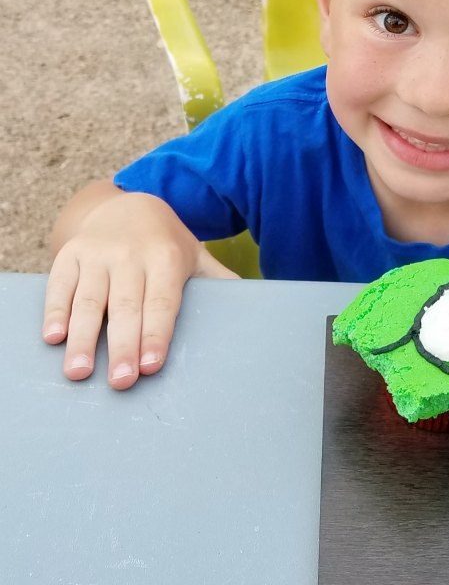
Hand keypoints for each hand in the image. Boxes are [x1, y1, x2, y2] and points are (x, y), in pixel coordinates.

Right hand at [42, 186, 237, 388]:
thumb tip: (258, 306)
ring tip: (79, 371)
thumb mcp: (195, 255)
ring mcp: (97, 253)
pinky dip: (55, 311)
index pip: (162, 303)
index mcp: (166, 258)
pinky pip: (59, 285)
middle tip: (121, 382)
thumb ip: (219, 281)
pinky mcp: (70, 255)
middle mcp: (130, 255)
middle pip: (126, 306)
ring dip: (83, 338)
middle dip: (123, 346)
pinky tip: (54, 338)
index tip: (152, 365)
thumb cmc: (166, 244)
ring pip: (90, 300)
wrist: (127, 203)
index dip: (157, 334)